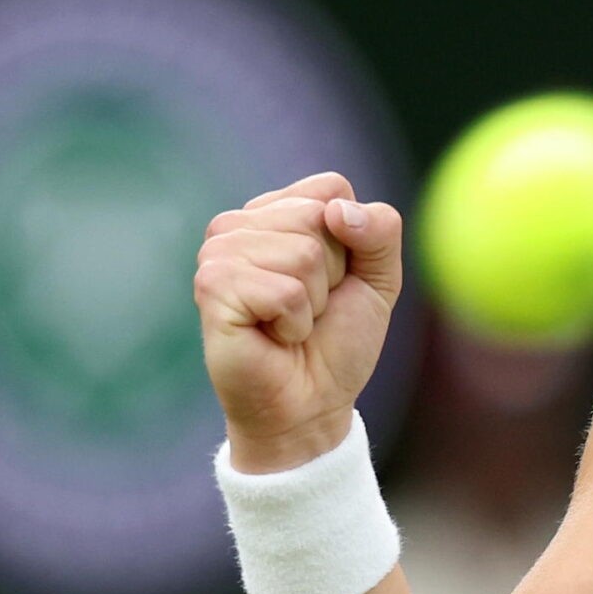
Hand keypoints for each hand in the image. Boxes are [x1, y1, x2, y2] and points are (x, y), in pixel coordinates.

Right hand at [195, 170, 402, 469]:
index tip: (333, 280)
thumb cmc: (337, 340)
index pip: (331, 188)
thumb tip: (338, 211)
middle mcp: (238, 225)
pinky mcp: (212, 287)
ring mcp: (218, 253)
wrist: (310, 404)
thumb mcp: (379, 278)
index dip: (351, 241)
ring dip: (313, 301)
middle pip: (318, 217)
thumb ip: (380, 229)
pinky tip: (275, 337)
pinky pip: (284, 290)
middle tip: (310, 307)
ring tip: (290, 323)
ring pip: (304, 252)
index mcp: (273, 211)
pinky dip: (295, 322)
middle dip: (332, 273)